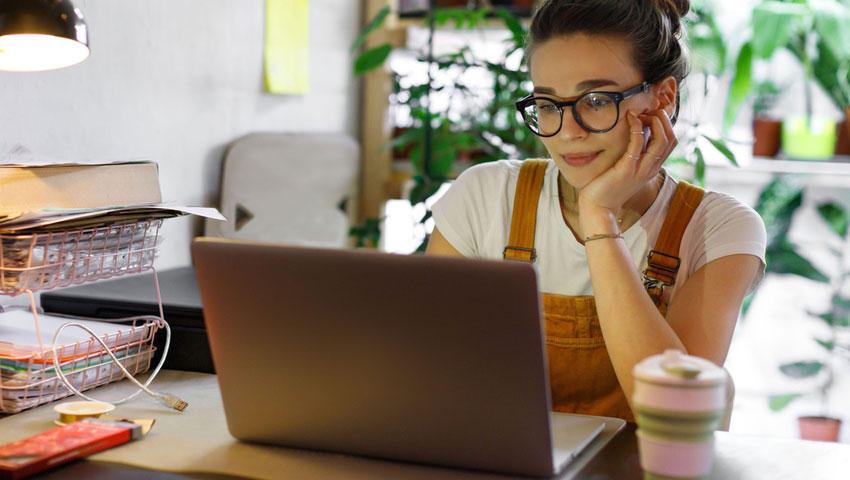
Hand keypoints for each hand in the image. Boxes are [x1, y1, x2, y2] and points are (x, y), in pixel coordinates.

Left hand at [577, 109, 676, 231]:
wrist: (598, 208)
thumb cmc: (607, 187)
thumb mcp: (626, 169)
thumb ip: (634, 155)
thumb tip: (636, 133)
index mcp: (652, 168)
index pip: (671, 142)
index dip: (665, 124)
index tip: (649, 115)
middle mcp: (651, 169)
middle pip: (671, 139)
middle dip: (663, 119)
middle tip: (646, 111)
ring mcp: (640, 170)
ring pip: (662, 140)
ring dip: (654, 121)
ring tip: (640, 113)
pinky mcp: (626, 170)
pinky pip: (638, 143)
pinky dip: (637, 127)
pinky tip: (630, 117)